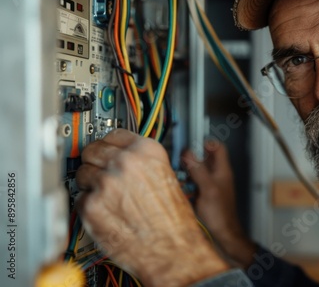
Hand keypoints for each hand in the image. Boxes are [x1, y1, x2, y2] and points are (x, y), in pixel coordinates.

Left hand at [76, 129, 228, 286]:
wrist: (172, 250)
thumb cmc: (174, 220)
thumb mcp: (166, 176)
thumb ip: (143, 162)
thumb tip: (124, 158)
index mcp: (147, 151)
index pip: (115, 133)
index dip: (109, 142)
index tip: (105, 146)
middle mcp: (125, 163)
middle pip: (93, 149)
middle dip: (95, 160)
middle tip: (100, 171)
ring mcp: (105, 184)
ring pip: (82, 173)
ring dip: (91, 183)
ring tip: (107, 197)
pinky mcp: (90, 206)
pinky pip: (80, 199)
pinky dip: (89, 206)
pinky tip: (106, 213)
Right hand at [182, 141, 255, 267]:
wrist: (223, 233)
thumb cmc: (220, 213)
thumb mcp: (207, 188)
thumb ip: (199, 170)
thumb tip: (189, 153)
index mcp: (222, 170)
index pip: (217, 147)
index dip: (205, 142)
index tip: (191, 144)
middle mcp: (217, 175)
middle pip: (204, 158)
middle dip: (191, 159)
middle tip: (180, 161)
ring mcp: (211, 185)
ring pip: (197, 171)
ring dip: (187, 172)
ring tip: (180, 176)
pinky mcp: (204, 195)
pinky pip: (194, 184)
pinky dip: (187, 184)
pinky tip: (182, 189)